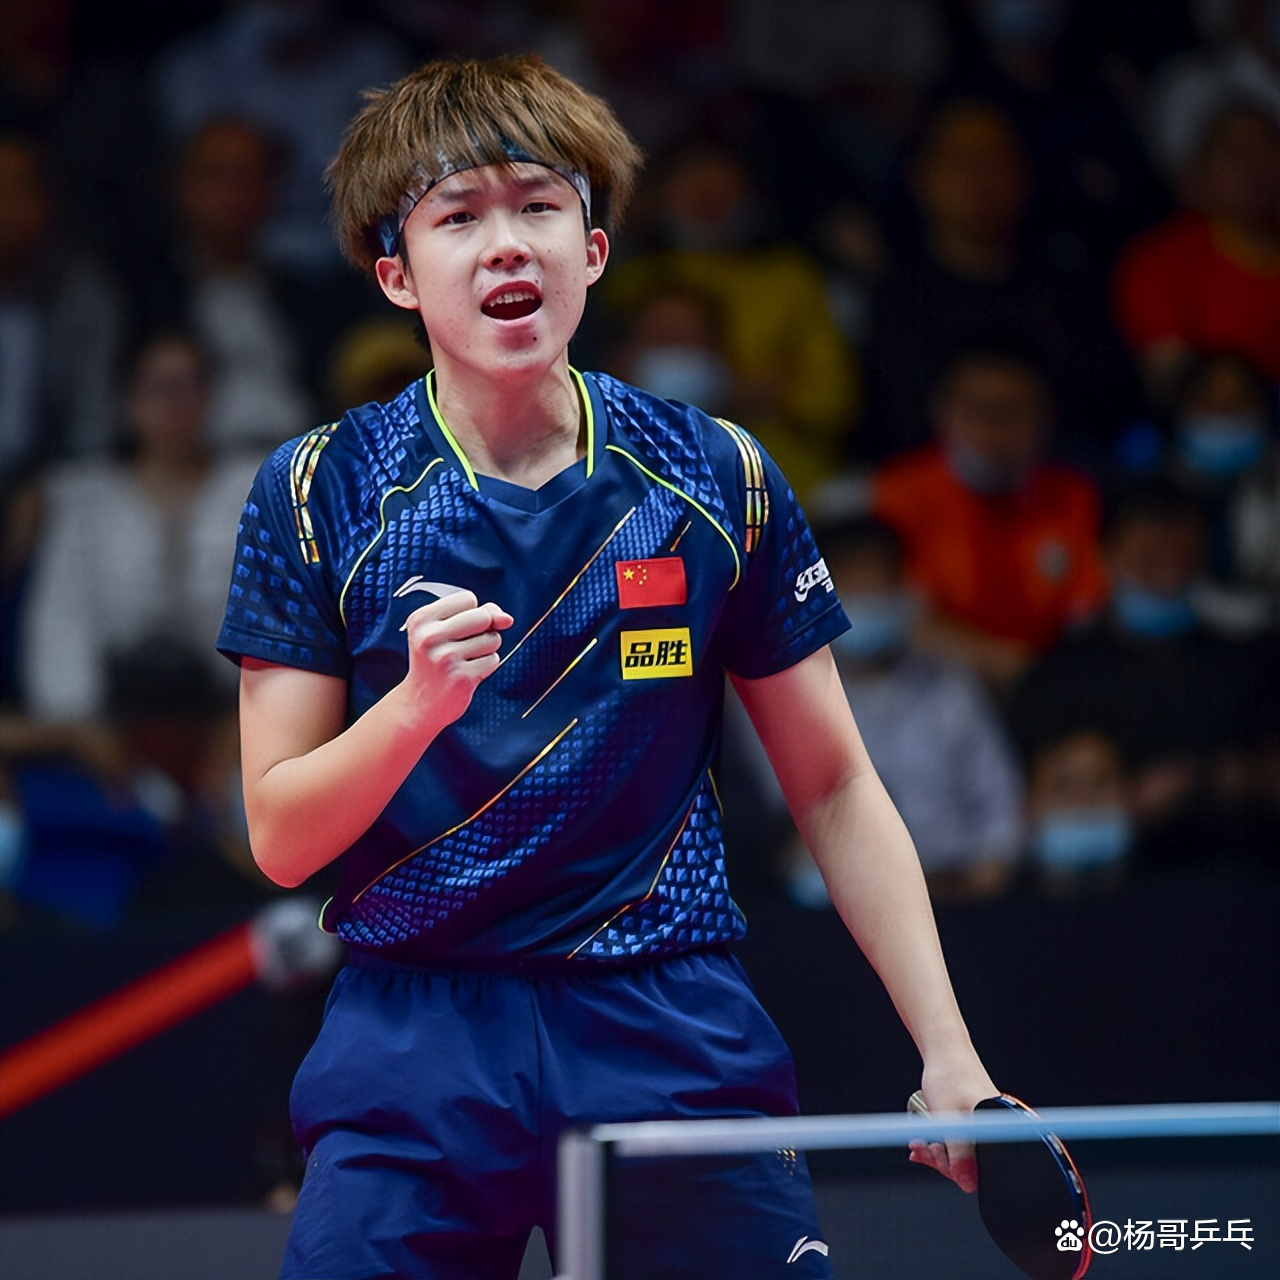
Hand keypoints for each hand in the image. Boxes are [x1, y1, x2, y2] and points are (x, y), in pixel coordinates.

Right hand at [400, 591, 513, 730]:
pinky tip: (467, 674)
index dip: (470, 613)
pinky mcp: (462, 678)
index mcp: (421, 619)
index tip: (453, 630)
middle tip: (462, 646)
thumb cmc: (438, 660)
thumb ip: (481, 613)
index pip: (468, 598)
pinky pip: (493, 660)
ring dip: (486, 649)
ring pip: (492, 639)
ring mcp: (445, 658)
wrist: (421, 703)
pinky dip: (486, 666)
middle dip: (484, 630)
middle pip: (483, 616)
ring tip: (463, 661)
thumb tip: (507, 619)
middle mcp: (429, 637)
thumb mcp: (446, 630)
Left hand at [907, 1055, 998, 1192]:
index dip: (954, 1169)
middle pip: (971, 1163)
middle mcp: (996, 1131)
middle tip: (920, 1146)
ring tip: (919, 1143)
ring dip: (939, 1151)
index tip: (932, 1157)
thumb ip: (959, 1154)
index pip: (981, 1171)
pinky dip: (943, 1142)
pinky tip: (925, 1142)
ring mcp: (987, 1126)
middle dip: (942, 1159)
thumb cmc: (949, 1076)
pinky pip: (961, 1140)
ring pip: (963, 1152)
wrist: (945, 1049)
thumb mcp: (949, 1119)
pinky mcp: (978, 1121)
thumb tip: (967, 1185)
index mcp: (997, 1132)